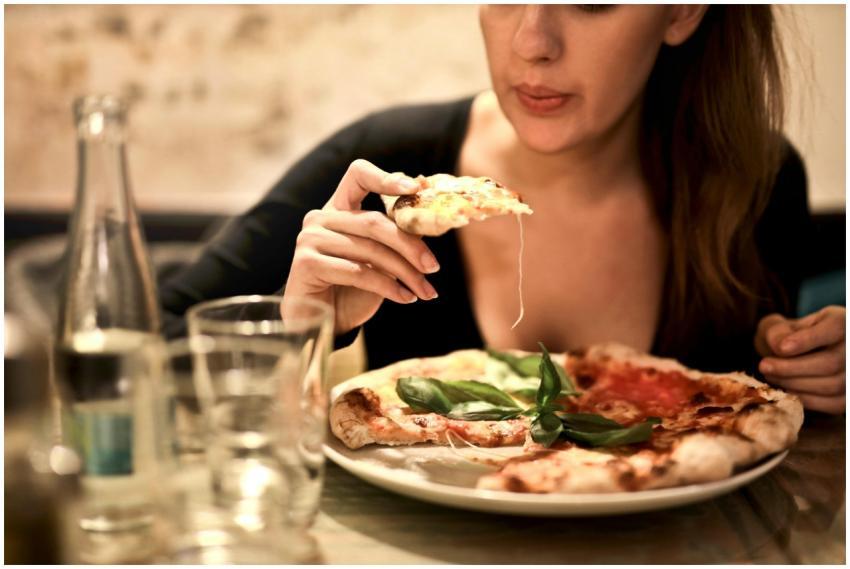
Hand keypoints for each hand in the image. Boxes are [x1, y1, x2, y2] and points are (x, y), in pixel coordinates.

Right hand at [284, 159, 438, 334]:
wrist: (320, 323)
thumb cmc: (352, 289)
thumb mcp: (379, 259)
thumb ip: (395, 238)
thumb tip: (430, 223)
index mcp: (338, 208)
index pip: (358, 175)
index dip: (386, 178)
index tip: (415, 188)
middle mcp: (320, 217)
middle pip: (374, 222)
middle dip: (410, 246)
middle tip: (433, 266)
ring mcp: (310, 238)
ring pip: (370, 250)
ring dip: (405, 273)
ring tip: (425, 291)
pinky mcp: (307, 263)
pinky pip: (358, 272)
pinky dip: (388, 287)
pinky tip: (406, 298)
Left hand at [755, 306, 845, 413]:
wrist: (802, 354)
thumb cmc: (791, 336)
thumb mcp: (784, 326)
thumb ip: (779, 332)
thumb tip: (780, 348)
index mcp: (843, 321)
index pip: (835, 327)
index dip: (808, 340)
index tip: (781, 348)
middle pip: (830, 362)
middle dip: (792, 368)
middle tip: (764, 367)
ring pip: (831, 385)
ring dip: (795, 384)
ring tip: (771, 377)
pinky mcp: (849, 397)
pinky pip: (832, 403)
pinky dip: (805, 398)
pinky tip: (786, 390)